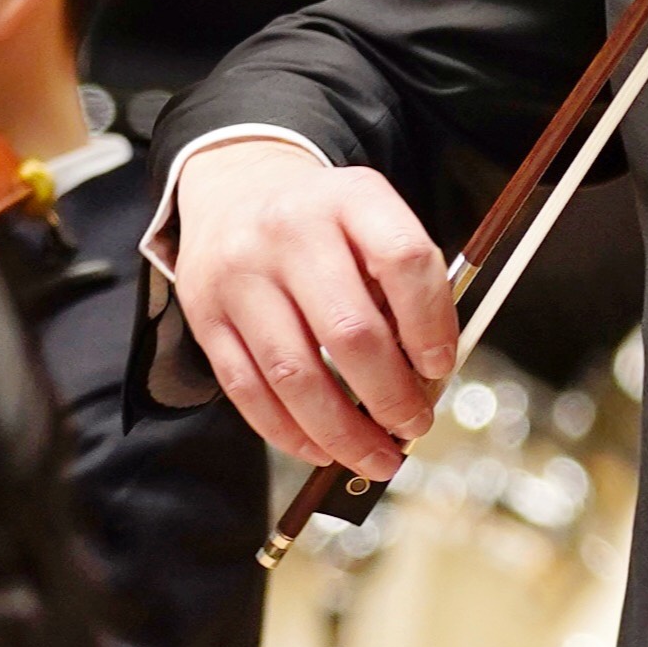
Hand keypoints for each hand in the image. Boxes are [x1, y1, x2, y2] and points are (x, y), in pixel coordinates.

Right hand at [167, 138, 460, 478]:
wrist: (236, 190)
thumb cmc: (325, 223)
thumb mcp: (372, 221)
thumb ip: (405, 285)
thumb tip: (428, 377)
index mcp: (351, 198)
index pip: (404, 259)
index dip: (431, 323)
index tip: (440, 367)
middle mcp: (291, 231)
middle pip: (349, 330)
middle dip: (390, 396)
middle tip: (413, 426)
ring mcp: (241, 274)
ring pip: (294, 374)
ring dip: (342, 432)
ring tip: (376, 456)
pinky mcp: (207, 315)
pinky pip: (248, 391)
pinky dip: (289, 432)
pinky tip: (321, 449)